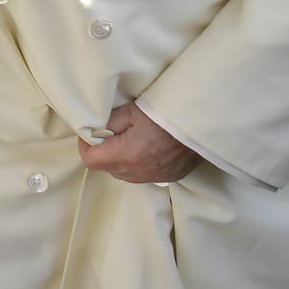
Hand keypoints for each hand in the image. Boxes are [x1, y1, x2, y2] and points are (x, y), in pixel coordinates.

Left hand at [79, 103, 199, 184]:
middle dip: (103, 152)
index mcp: (127, 155)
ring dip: (120, 159)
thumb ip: (108, 123)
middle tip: (111, 133)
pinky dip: (137, 164)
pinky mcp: (169, 177)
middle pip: (107, 168)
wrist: (203, 123)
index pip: (91, 160)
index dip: (86, 146)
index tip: (91, 133)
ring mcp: (155, 177)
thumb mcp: (132, 112)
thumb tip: (93, 130)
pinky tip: (146, 148)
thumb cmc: (166, 113)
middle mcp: (139, 172)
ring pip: (124, 173)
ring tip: (130, 140)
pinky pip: (142, 175)